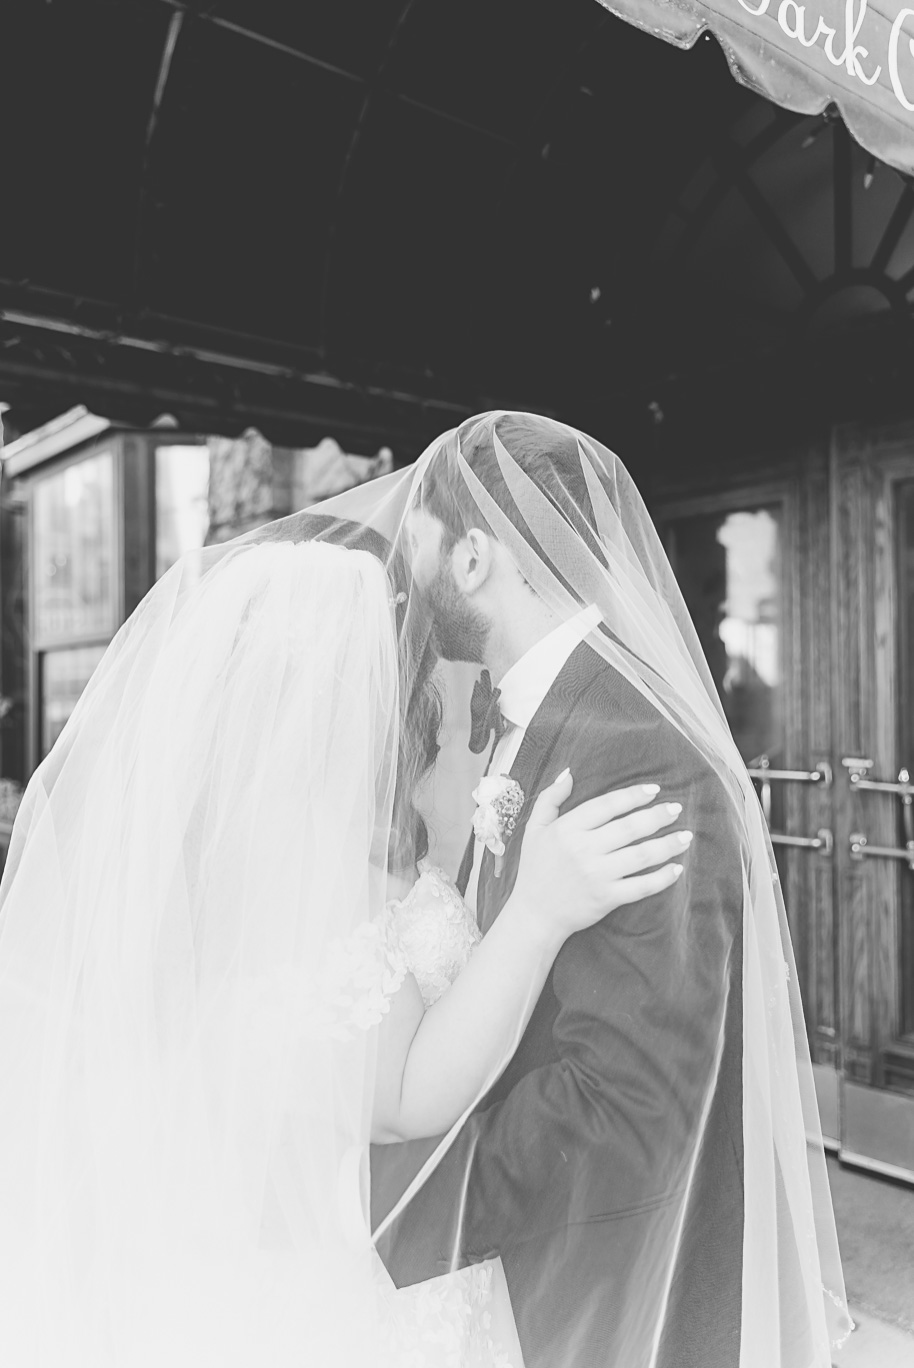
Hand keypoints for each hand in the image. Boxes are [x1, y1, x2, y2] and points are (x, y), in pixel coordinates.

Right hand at [508, 771, 690, 944]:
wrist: (534, 914)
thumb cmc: (536, 868)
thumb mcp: (534, 828)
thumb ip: (550, 798)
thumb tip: (569, 773)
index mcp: (567, 829)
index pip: (606, 806)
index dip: (633, 795)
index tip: (654, 790)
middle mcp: (583, 850)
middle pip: (629, 828)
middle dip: (657, 816)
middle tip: (676, 809)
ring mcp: (597, 875)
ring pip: (641, 855)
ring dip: (667, 845)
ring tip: (686, 836)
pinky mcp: (606, 899)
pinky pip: (641, 887)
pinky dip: (662, 878)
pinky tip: (677, 869)